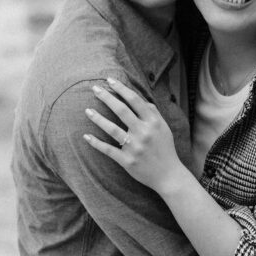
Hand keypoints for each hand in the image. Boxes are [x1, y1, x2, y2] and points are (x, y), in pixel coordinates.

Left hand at [83, 78, 183, 192]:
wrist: (169, 175)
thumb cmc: (165, 148)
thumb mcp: (163, 127)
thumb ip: (153, 112)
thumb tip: (139, 98)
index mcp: (153, 122)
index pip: (135, 100)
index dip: (121, 89)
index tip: (109, 80)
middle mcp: (144, 133)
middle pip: (122, 110)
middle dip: (106, 97)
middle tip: (94, 88)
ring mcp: (135, 147)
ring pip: (112, 129)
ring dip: (98, 119)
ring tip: (87, 110)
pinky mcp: (127, 161)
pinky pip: (109, 150)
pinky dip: (96, 143)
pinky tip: (86, 136)